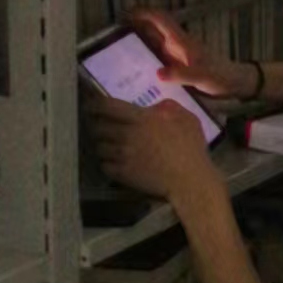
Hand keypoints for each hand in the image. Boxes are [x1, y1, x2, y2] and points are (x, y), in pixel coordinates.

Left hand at [85, 92, 217, 202]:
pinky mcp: (122, 173)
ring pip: (99, 147)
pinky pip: (105, 165)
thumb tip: (155, 107)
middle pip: (98, 127)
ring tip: (107, 146)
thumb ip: (168, 107)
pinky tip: (113, 163)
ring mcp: (122, 155)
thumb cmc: (190, 147)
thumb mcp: (186, 118)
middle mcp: (126, 134)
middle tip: (100, 126)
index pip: (107, 106)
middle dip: (97, 125)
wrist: (188, 179)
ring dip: (102, 145)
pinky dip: (107, 163)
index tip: (92, 105)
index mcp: (140, 118)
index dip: (95, 104)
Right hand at [128, 9, 253, 98]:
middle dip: (134, 26)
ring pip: (154, 42)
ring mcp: (176, 54)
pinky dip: (145, 57)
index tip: (126, 13)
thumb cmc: (220, 77)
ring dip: (138, 41)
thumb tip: (158, 73)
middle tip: (113, 34)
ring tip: (117, 51)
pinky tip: (135, 69)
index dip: (144, 13)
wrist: (235, 83)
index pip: (161, 19)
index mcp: (181, 42)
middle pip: (153, 28)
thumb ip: (182, 75)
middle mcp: (176, 45)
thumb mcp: (202, 77)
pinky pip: (157, 56)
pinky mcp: (177, 64)